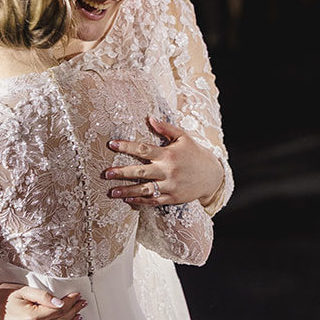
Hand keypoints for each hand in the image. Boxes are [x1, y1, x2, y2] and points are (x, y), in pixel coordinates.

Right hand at [0, 283, 84, 319]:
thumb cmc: (2, 298)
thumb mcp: (22, 291)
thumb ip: (43, 296)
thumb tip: (60, 303)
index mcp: (31, 317)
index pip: (58, 311)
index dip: (70, 303)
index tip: (78, 297)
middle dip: (73, 312)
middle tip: (82, 304)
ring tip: (78, 317)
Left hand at [103, 117, 224, 207]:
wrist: (212, 176)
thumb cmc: (195, 153)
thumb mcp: (183, 137)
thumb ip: (165, 128)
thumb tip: (149, 118)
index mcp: (168, 154)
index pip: (143, 149)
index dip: (126, 146)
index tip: (111, 144)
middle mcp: (168, 171)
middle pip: (141, 171)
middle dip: (122, 172)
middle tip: (106, 173)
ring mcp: (170, 186)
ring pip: (145, 189)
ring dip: (127, 191)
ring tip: (112, 192)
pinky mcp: (172, 198)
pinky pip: (153, 201)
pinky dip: (140, 201)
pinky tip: (128, 200)